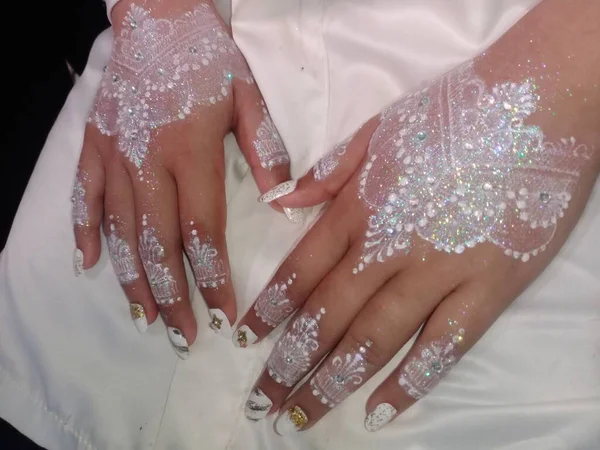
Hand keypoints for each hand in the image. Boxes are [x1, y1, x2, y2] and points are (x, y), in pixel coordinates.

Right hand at [71, 0, 301, 357]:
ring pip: (119, 230)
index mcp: (190, 152)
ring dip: (131, 279)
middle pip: (158, 244)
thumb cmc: (209, 59)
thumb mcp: (248, 96)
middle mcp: (147, 161)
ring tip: (144, 317)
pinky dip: (84, 232)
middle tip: (182, 338)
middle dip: (172, 296)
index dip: (212, 280)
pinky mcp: (92, 145)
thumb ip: (266, 149)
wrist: (158, 18)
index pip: (202, 232)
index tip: (223, 317)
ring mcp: (113, 155)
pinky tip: (87, 265)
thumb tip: (282, 200)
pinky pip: (83, 196)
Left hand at [234, 0, 599, 431]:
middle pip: (328, 314)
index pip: (301, 270)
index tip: (244, 340)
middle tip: (260, 400)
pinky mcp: (489, 287)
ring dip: (333, 382)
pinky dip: (411, 382)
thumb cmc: (453, 111)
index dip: (269, 310)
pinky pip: (444, 346)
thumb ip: (327, 172)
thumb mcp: (378, 128)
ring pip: (376, 338)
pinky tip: (379, 413)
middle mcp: (389, 245)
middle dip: (289, 362)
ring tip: (299, 416)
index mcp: (359, 206)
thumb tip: (281, 202)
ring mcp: (440, 270)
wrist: (537, 102)